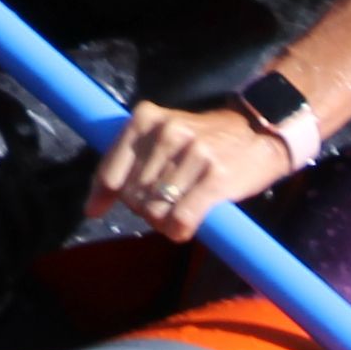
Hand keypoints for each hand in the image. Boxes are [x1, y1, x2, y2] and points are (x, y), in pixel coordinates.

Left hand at [88, 91, 307, 243]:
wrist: (259, 132)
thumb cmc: (203, 140)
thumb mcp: (161, 135)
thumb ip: (127, 161)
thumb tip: (91, 209)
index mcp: (145, 118)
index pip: (109, 171)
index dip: (103, 196)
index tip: (98, 209)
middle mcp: (166, 132)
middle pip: (132, 197)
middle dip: (142, 208)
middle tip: (163, 204)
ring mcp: (192, 154)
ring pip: (154, 212)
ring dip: (163, 223)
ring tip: (178, 213)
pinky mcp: (216, 177)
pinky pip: (181, 220)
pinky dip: (179, 231)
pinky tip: (186, 227)